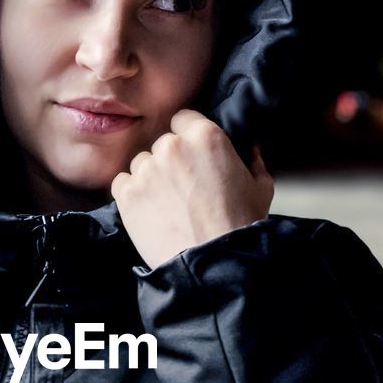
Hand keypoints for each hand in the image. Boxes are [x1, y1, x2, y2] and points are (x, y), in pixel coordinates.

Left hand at [110, 109, 273, 270]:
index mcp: (205, 135)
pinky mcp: (127, 193)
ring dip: (150, 178)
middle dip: (170, 162)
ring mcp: (146, 169)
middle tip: (182, 189)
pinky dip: (132, 195)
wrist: (214, 262)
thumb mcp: (260, 187)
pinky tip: (150, 212)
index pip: (183, 119)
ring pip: (141, 164)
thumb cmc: (240, 226)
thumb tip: (250, 149)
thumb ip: (253, 160)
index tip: (190, 156)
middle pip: (162, 144)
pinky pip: (122, 183)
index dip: (186, 137)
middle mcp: (172, 146)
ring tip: (168, 205)